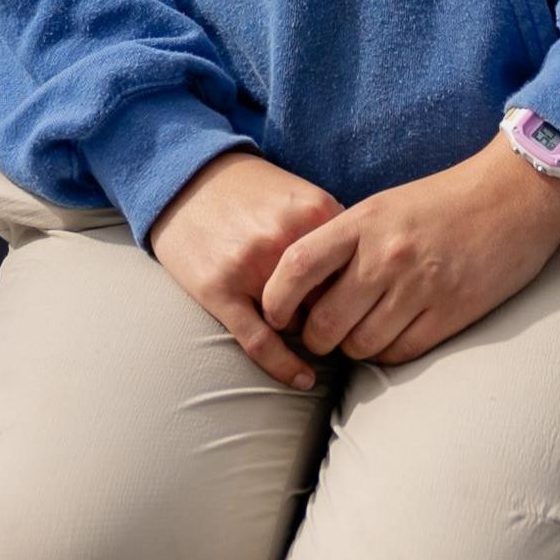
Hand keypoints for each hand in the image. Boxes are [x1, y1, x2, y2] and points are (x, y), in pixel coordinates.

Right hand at [145, 149, 344, 391]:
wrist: (187, 179)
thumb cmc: (252, 192)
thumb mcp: (302, 197)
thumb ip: (336, 232)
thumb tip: (372, 281)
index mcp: (315, 213)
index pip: (360, 270)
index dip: (364, 290)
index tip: (368, 303)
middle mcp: (285, 240)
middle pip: (333, 300)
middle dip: (336, 312)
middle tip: (338, 318)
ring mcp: (250, 267)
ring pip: (299, 323)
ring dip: (305, 329)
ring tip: (308, 327)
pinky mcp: (218, 289)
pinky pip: (260, 342)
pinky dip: (285, 367)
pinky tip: (305, 380)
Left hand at [259, 139, 559, 367]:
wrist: (515, 195)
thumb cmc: (444, 201)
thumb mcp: (386, 206)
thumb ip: (346, 243)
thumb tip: (305, 291)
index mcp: (364, 222)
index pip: (296, 265)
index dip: (275, 299)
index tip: (274, 315)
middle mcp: (386, 256)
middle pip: (324, 323)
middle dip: (315, 339)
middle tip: (321, 335)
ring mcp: (420, 287)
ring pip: (360, 346)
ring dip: (353, 349)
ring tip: (360, 335)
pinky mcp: (451, 313)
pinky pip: (400, 353)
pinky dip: (388, 354)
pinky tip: (392, 337)